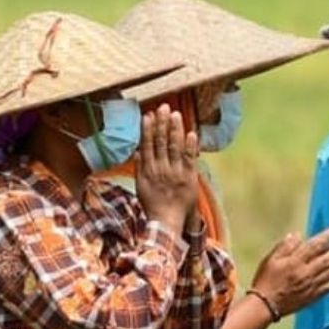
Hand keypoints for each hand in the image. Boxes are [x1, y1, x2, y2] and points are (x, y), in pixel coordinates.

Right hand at [135, 104, 199, 232]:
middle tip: (164, 107)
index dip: (148, 129)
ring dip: (175, 129)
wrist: (166, 221)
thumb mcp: (140, 186)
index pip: (147, 145)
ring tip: (175, 114)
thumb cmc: (153, 204)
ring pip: (175, 147)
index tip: (149, 115)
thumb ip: (139, 168)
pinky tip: (191, 133)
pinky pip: (190, 159)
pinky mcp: (189, 177)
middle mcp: (161, 169)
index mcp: (147, 170)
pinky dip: (190, 146)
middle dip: (162, 123)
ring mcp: (175, 172)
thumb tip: (138, 151)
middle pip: (160, 142)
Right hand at [251, 227, 328, 316]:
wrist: (264, 305)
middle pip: (325, 259)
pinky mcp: (311, 297)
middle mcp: (304, 273)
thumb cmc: (265, 280)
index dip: (325, 238)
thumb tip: (297, 235)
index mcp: (294, 262)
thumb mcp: (270, 260)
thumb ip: (284, 247)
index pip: (313, 247)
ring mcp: (309, 286)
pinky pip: (327, 289)